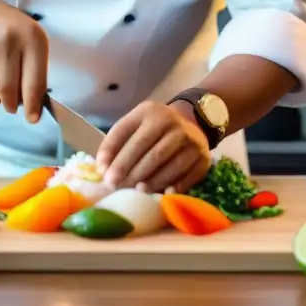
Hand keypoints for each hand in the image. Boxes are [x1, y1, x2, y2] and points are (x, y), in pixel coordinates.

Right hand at [0, 0, 49, 122]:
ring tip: (1, 78)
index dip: (33, 105)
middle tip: (14, 104)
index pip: (34, 81)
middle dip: (13, 104)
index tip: (33, 119)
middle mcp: (8, 42)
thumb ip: (37, 70)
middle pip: (10, 91)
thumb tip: (34, 106)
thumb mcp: (32, 39)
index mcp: (32, 38)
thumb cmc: (12, 30)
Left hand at [96, 101, 211, 192]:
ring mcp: (191, 139)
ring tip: (138, 191)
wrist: (190, 123)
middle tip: (118, 188)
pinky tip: (163, 193)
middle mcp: (173, 122)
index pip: (131, 134)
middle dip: (132, 172)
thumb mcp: (133, 126)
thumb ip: (115, 143)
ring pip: (170, 165)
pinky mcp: (203, 156)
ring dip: (153, 181)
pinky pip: (188, 175)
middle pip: (151, 153)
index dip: (117, 157)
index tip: (106, 176)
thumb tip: (102, 169)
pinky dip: (175, 186)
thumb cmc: (152, 130)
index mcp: (150, 112)